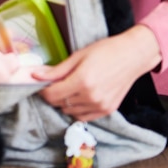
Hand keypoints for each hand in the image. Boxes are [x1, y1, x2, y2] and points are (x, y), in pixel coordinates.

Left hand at [32, 25, 160, 120]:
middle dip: (54, 95)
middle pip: (59, 104)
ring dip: (65, 103)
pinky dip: (77, 109)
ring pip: (70, 112)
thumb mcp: (78, 56)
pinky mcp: (107, 110)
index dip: (43, 90)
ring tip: (70, 88)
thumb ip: (56, 70)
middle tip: (56, 83)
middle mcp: (91, 97)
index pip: (52, 95)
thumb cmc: (106, 51)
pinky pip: (84, 117)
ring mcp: (100, 106)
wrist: (133, 56)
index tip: (42, 84)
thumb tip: (35, 75)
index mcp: (82, 81)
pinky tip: (80, 96)